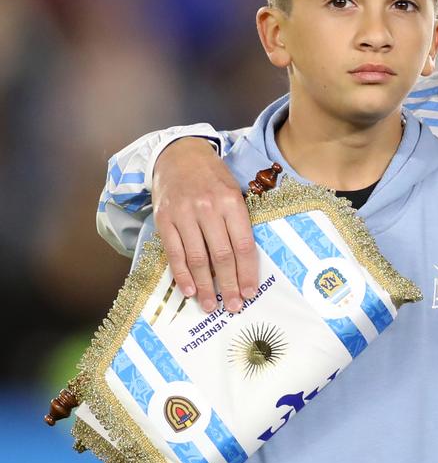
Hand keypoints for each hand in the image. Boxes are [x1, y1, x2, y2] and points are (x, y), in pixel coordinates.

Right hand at [152, 138, 256, 313]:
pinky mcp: (164, 219)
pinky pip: (174, 253)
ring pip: (197, 258)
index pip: (243, 245)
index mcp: (232, 203)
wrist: (179, 155)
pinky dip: (181, 274)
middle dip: (228, 286)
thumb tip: (246, 264)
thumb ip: (239, 224)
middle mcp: (208, 209)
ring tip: (210, 305)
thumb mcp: (235, 193)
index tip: (250, 293)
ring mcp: (184, 214)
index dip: (247, 273)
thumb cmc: (214, 179)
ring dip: (204, 287)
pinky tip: (189, 290)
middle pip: (221, 256)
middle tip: (233, 307)